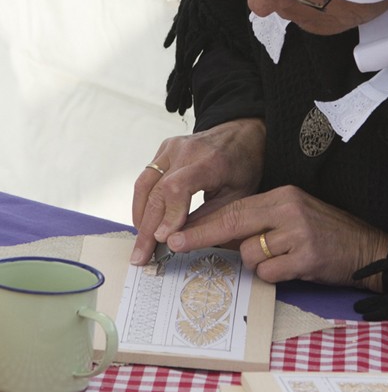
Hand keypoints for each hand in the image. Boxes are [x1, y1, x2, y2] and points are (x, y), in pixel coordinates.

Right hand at [131, 118, 265, 264]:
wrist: (241, 134)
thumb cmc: (243, 166)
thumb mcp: (237, 197)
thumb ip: (209, 218)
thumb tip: (180, 243)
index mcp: (210, 162)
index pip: (178, 187)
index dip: (168, 214)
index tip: (163, 240)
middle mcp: (187, 151)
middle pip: (157, 191)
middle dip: (148, 229)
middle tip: (142, 256)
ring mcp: (172, 148)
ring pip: (144, 185)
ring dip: (140, 217)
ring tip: (141, 243)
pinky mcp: (164, 149)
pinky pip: (146, 177)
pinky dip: (143, 202)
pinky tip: (145, 222)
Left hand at [165, 185, 387, 292]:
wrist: (367, 247)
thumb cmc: (324, 233)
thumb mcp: (290, 217)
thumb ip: (258, 223)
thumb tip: (215, 237)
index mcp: (281, 195)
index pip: (233, 208)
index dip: (202, 223)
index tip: (176, 233)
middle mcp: (287, 209)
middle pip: (232, 223)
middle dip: (201, 236)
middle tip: (175, 245)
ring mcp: (297, 232)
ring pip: (250, 254)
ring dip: (258, 264)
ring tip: (283, 259)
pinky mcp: (306, 257)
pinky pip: (269, 272)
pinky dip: (274, 276)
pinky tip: (293, 268)